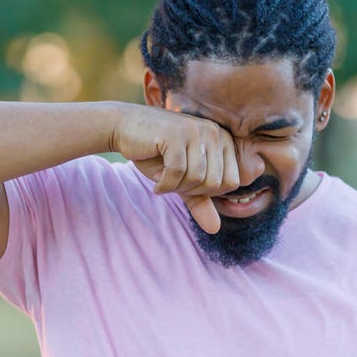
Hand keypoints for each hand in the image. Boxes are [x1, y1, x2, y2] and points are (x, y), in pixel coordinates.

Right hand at [110, 105, 239, 233]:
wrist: (125, 128)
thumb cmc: (156, 154)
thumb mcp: (182, 180)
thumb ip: (200, 201)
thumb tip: (215, 229)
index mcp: (223, 141)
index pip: (231, 182)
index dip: (207, 192)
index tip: (187, 183)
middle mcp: (214, 133)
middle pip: (215, 183)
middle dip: (191, 190)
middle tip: (173, 181)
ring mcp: (195, 131)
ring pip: (197, 178)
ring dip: (176, 186)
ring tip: (163, 177)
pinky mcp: (175, 134)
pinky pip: (177, 172)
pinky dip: (165, 183)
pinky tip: (156, 178)